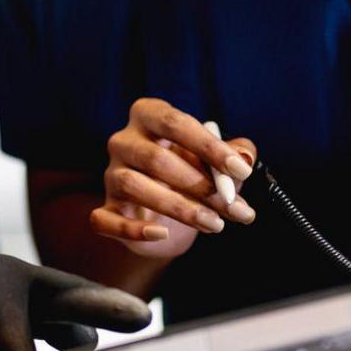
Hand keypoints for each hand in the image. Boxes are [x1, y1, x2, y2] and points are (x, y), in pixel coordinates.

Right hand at [93, 98, 258, 256]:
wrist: (164, 216)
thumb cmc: (191, 176)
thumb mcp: (217, 162)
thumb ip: (235, 155)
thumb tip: (244, 157)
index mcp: (149, 116)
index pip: (175, 123)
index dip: (209, 146)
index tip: (240, 170)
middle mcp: (124, 141)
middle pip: (156, 158)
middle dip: (200, 185)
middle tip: (235, 208)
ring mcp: (111, 175)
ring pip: (134, 186)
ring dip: (179, 208)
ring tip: (215, 224)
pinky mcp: (105, 209)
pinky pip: (108, 219)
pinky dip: (134, 229)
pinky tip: (162, 233)